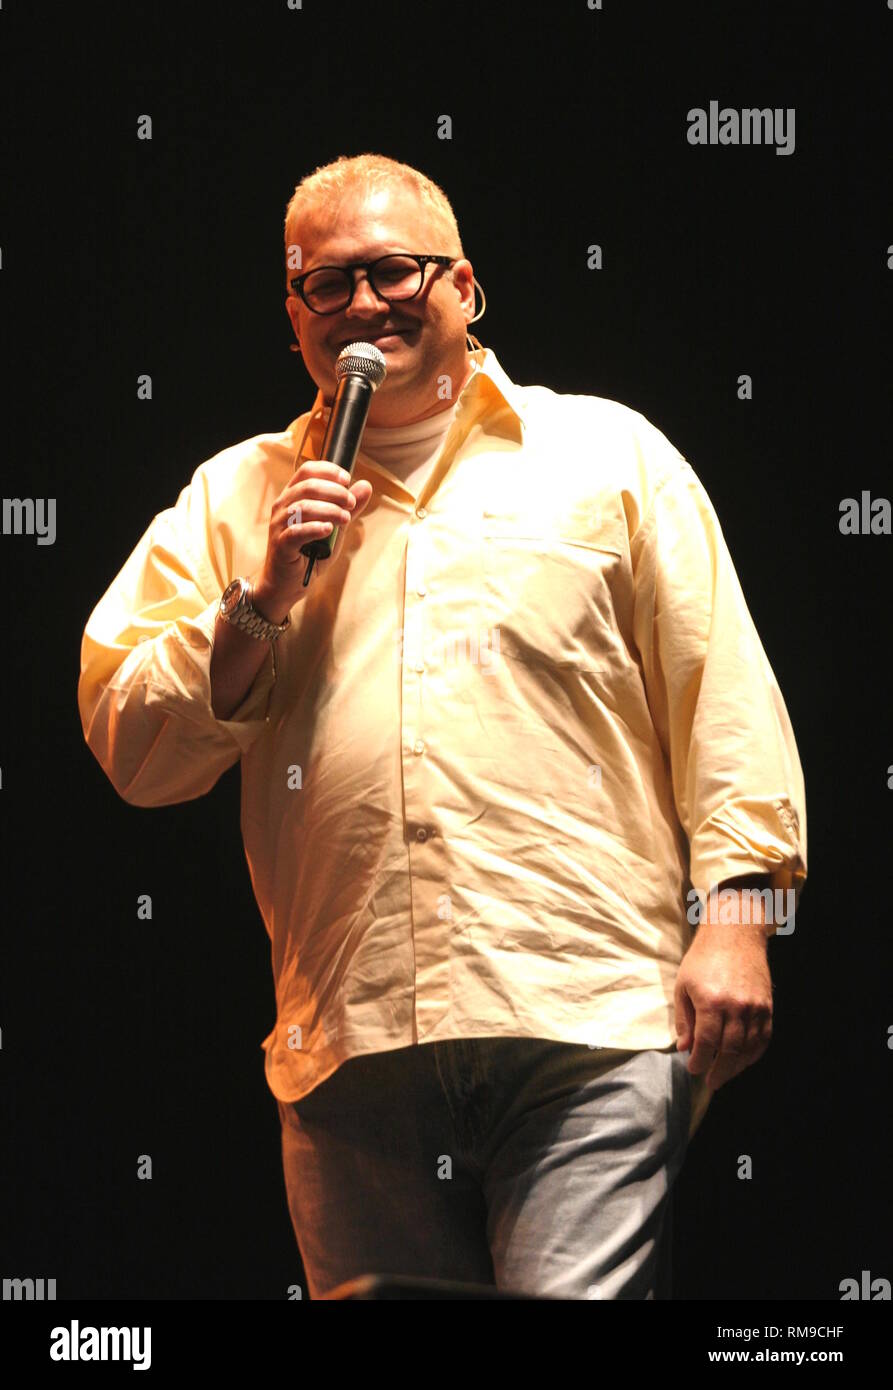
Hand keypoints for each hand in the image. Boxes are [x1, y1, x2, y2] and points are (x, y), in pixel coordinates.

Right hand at [254, 459, 373, 618]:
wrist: (287, 584)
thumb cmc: (309, 553)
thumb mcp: (333, 527)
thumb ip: (348, 507)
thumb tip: (366, 486)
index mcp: (292, 497)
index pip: (307, 471)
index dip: (328, 471)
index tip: (347, 480)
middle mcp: (282, 507)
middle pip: (307, 486)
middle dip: (334, 492)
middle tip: (351, 503)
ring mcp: (279, 525)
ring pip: (302, 507)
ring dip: (329, 510)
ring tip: (345, 518)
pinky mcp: (280, 544)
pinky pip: (296, 531)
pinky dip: (315, 528)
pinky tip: (329, 529)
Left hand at [674, 916, 773, 1091]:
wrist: (734, 934)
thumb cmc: (703, 958)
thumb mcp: (683, 986)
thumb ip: (684, 1020)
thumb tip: (685, 1048)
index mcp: (710, 1002)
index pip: (706, 1043)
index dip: (699, 1061)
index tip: (693, 1069)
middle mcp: (735, 1007)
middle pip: (729, 1051)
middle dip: (719, 1071)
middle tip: (710, 1082)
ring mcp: (755, 1007)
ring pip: (748, 1048)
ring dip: (736, 1066)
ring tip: (725, 1074)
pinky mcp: (767, 1006)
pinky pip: (764, 1037)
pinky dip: (754, 1053)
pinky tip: (743, 1060)